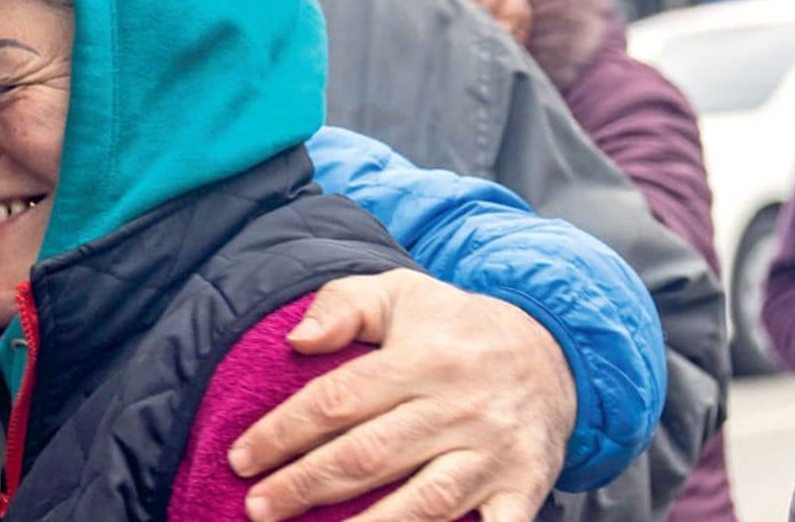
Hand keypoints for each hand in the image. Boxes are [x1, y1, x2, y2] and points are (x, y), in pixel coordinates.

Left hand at [228, 269, 574, 521]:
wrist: (554, 350)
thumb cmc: (454, 327)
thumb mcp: (400, 294)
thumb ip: (344, 305)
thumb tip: (298, 338)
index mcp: (421, 360)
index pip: (337, 401)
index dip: (283, 432)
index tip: (241, 459)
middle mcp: (456, 409)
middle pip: (367, 456)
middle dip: (305, 486)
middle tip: (256, 508)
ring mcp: (491, 454)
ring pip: (423, 504)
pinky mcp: (524, 486)